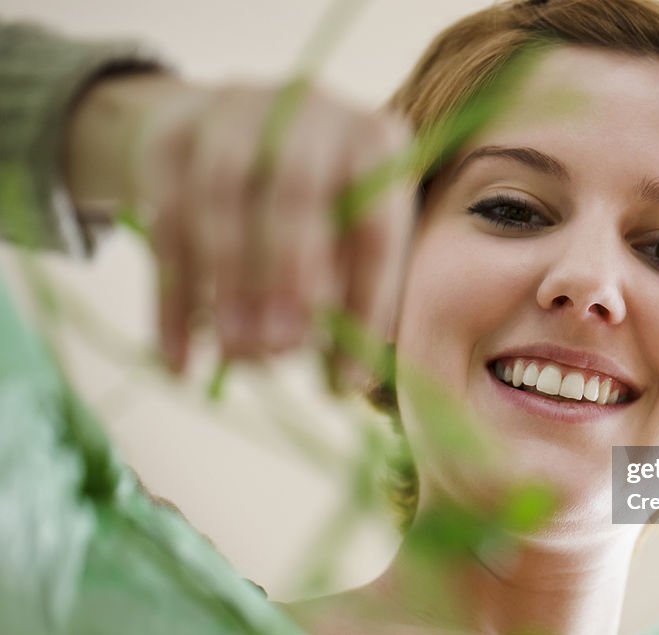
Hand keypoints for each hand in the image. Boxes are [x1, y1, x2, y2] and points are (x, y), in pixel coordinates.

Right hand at [66, 73, 413, 380]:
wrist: (233, 134)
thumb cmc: (319, 209)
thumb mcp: (351, 238)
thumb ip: (353, 296)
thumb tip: (347, 381)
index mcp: (374, 140)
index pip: (375, 226)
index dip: (364, 304)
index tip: (348, 377)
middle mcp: (309, 111)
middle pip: (296, 193)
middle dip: (286, 278)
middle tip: (279, 351)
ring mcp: (234, 113)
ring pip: (220, 200)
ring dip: (226, 287)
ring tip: (235, 358)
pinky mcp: (171, 136)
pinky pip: (165, 222)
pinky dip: (173, 299)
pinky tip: (181, 359)